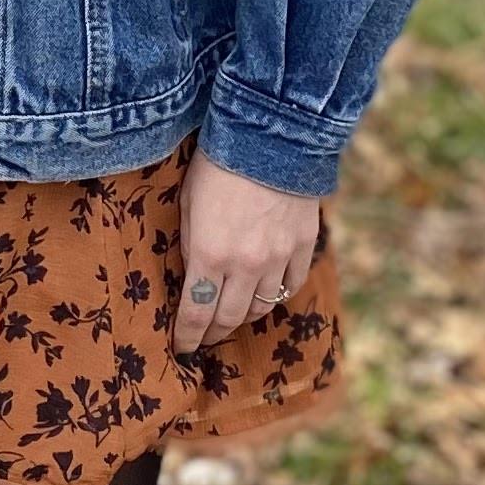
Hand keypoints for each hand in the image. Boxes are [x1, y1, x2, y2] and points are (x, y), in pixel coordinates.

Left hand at [175, 154, 324, 357]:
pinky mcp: (302, 246)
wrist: (271, 135)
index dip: (187, 336)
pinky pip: (290, 285)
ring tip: (231, 317)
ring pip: (261, 306)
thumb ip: (191, 245)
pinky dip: (275, 294)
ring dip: (242, 317)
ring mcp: (278, 258)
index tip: (181, 348)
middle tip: (204, 339)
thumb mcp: (189, 204)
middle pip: (229, 318)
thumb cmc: (218, 165)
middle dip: (213, 334)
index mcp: (210, 254)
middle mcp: (245, 265)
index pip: (196, 313)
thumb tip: (194, 276)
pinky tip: (264, 293)